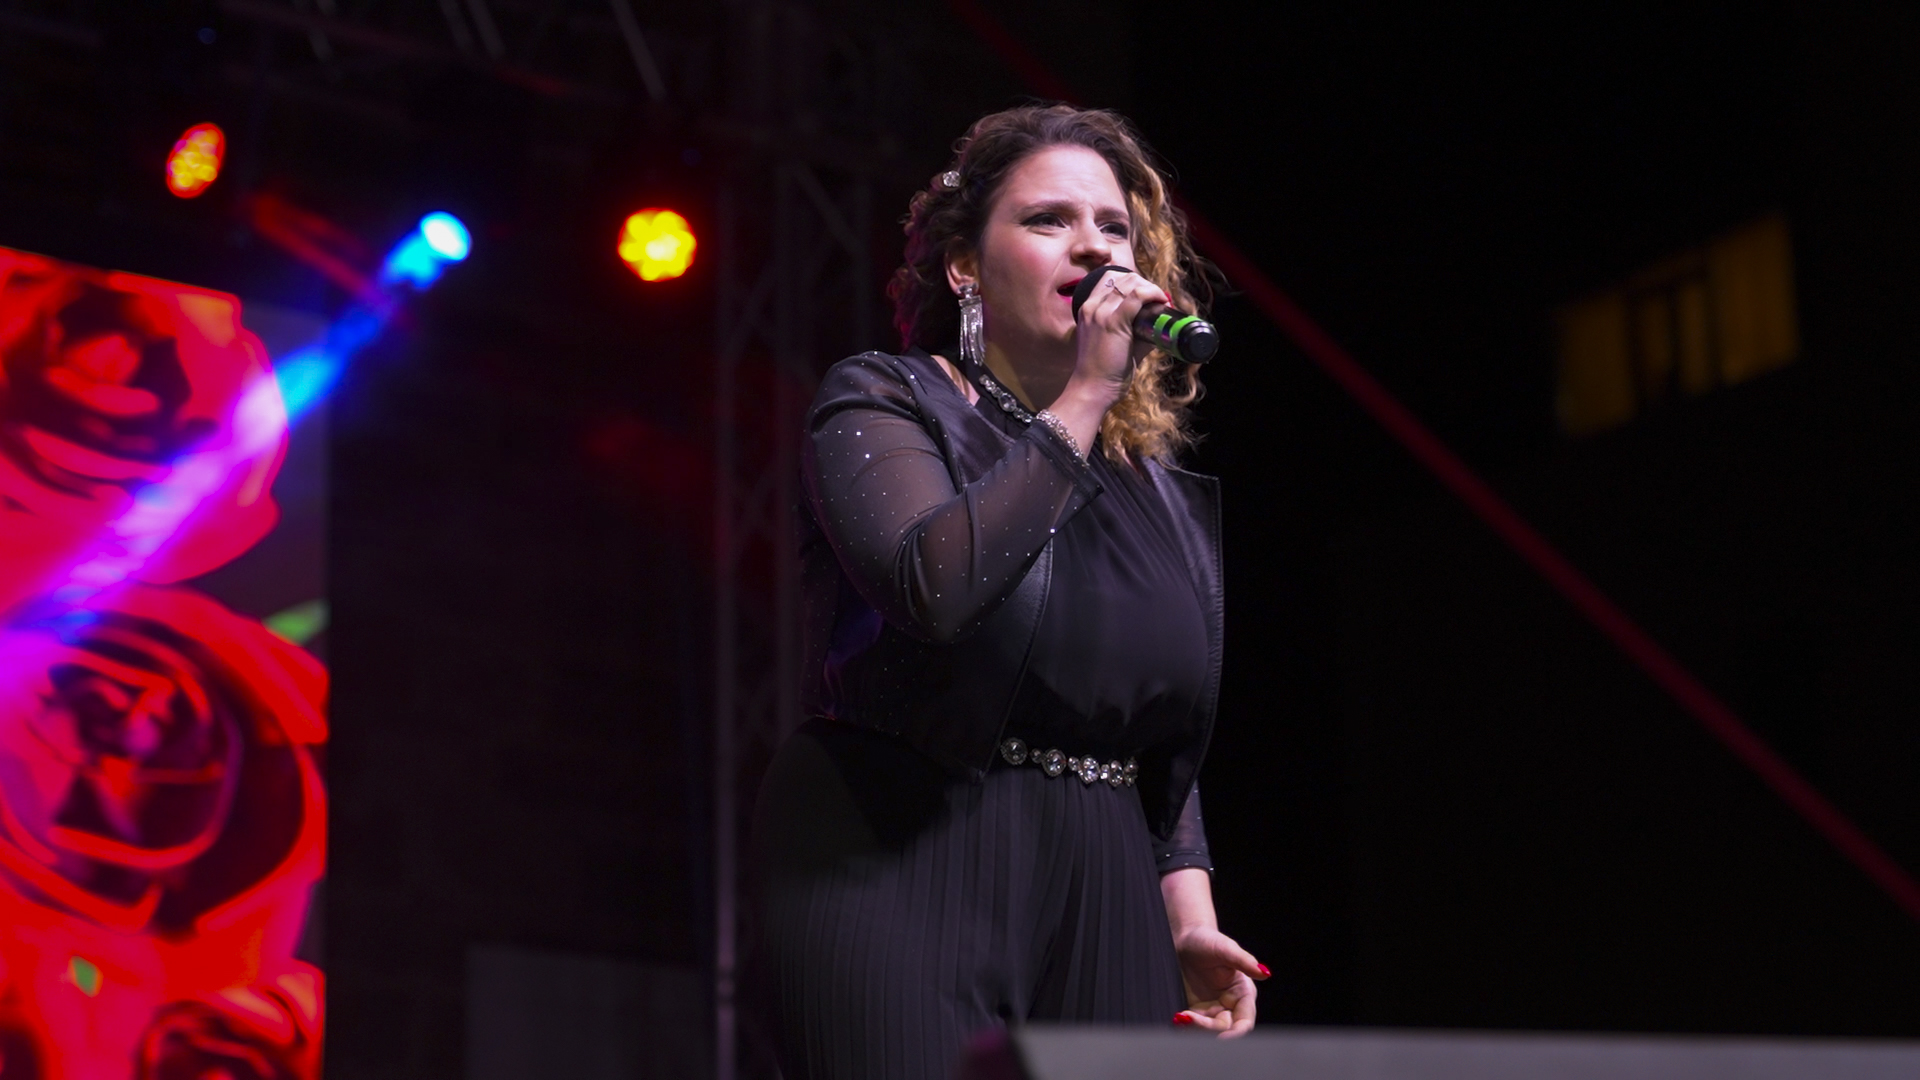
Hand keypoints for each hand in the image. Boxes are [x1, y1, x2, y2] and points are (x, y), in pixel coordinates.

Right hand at [1048, 269, 1170, 453]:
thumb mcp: (1114, 342)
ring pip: (1131, 282)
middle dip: (1144, 283)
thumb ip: (1135, 331)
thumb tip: (1159, 326)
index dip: (1133, 282)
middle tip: (1157, 299)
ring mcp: (1101, 312)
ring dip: (1150, 288)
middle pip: (1123, 276)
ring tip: (1160, 301)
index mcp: (1087, 309)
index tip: (1147, 295)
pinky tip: (1161, 301)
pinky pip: (1137, 295)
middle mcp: (1092, 306)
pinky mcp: (1114, 322)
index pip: (1110, 279)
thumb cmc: (1104, 371)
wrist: (1092, 389)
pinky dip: (1153, 294)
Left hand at [1171, 925, 1266, 1037]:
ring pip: (1209, 1029)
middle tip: (1189, 1017)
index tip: (1222, 1037)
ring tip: (1181, 1016)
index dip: (1237, 1033)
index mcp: (1243, 993)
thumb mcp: (1225, 948)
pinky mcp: (1196, 1009)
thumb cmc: (1208, 940)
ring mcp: (1212, 1008)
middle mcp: (1230, 1004)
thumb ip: (1244, 961)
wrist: (1184, 938)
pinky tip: (1178, 1017)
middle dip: (1208, 1029)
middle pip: (1225, 1028)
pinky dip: (1187, 1024)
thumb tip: (1265, 973)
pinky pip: (1194, 1024)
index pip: (1244, 1021)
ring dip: (1196, 1028)